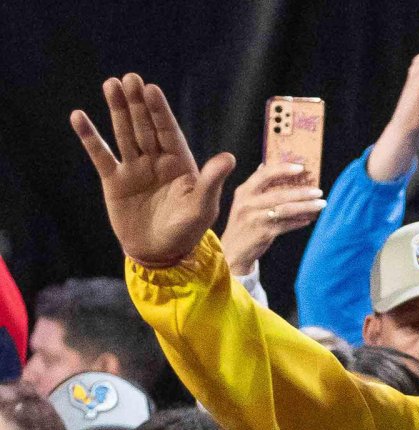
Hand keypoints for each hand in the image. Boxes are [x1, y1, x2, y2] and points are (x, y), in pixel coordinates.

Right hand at [70, 73, 235, 265]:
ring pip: (124, 134)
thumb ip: (212, 181)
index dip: (160, 111)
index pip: (168, 131)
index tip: (151, 89)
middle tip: (130, 78)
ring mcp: (134, 169)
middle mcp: (156, 161)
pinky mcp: (114, 180)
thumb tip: (229, 157)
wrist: (160, 253)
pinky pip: (100, 155)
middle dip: (137, 103)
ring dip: (117, 110)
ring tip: (110, 84)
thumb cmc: (187, 230)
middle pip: (145, 126)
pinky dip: (90, 137)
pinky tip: (78, 117)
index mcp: (180, 163)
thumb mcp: (202, 207)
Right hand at [221, 163, 326, 275]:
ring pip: (286, 210)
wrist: (233, 250)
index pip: (264, 175)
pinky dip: (300, 222)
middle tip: (319, 191)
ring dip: (306, 206)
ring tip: (321, 204)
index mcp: (244, 192)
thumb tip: (264, 164)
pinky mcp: (264, 233)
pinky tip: (309, 219)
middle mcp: (248, 203)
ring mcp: (256, 219)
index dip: (283, 169)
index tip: (300, 167)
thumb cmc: (243, 223)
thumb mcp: (243, 202)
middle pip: (280, 194)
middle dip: (302, 192)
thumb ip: (255, 185)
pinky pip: (287, 225)